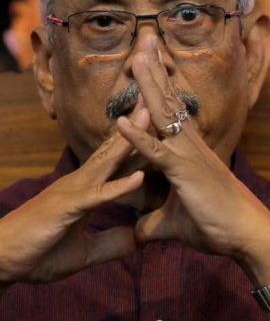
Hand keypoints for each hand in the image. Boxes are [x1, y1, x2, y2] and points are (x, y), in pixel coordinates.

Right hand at [0, 109, 147, 287]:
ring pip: (107, 163)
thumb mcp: (85, 251)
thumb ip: (111, 243)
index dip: (139, 142)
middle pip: (114, 150)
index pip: (118, 160)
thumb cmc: (39, 251)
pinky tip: (138, 178)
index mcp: (88, 188)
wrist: (1, 261)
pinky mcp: (68, 207)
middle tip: (156, 101)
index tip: (160, 124)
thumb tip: (136, 241)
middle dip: (137, 126)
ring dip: (131, 142)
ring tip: (151, 120)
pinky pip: (98, 195)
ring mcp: (74, 192)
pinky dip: (119, 187)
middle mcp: (82, 182)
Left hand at [118, 36, 269, 285]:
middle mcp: (189, 145)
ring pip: (163, 115)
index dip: (158, 83)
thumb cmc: (217, 224)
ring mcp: (188, 155)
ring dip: (147, 86)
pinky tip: (121, 121)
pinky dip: (138, 138)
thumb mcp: (176, 222)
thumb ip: (155, 221)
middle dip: (153, 69)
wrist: (246, 233)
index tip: (149, 57)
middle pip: (167, 100)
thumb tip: (139, 233)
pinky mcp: (185, 173)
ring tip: (136, 56)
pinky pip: (158, 153)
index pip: (169, 110)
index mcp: (188, 149)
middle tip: (144, 38)